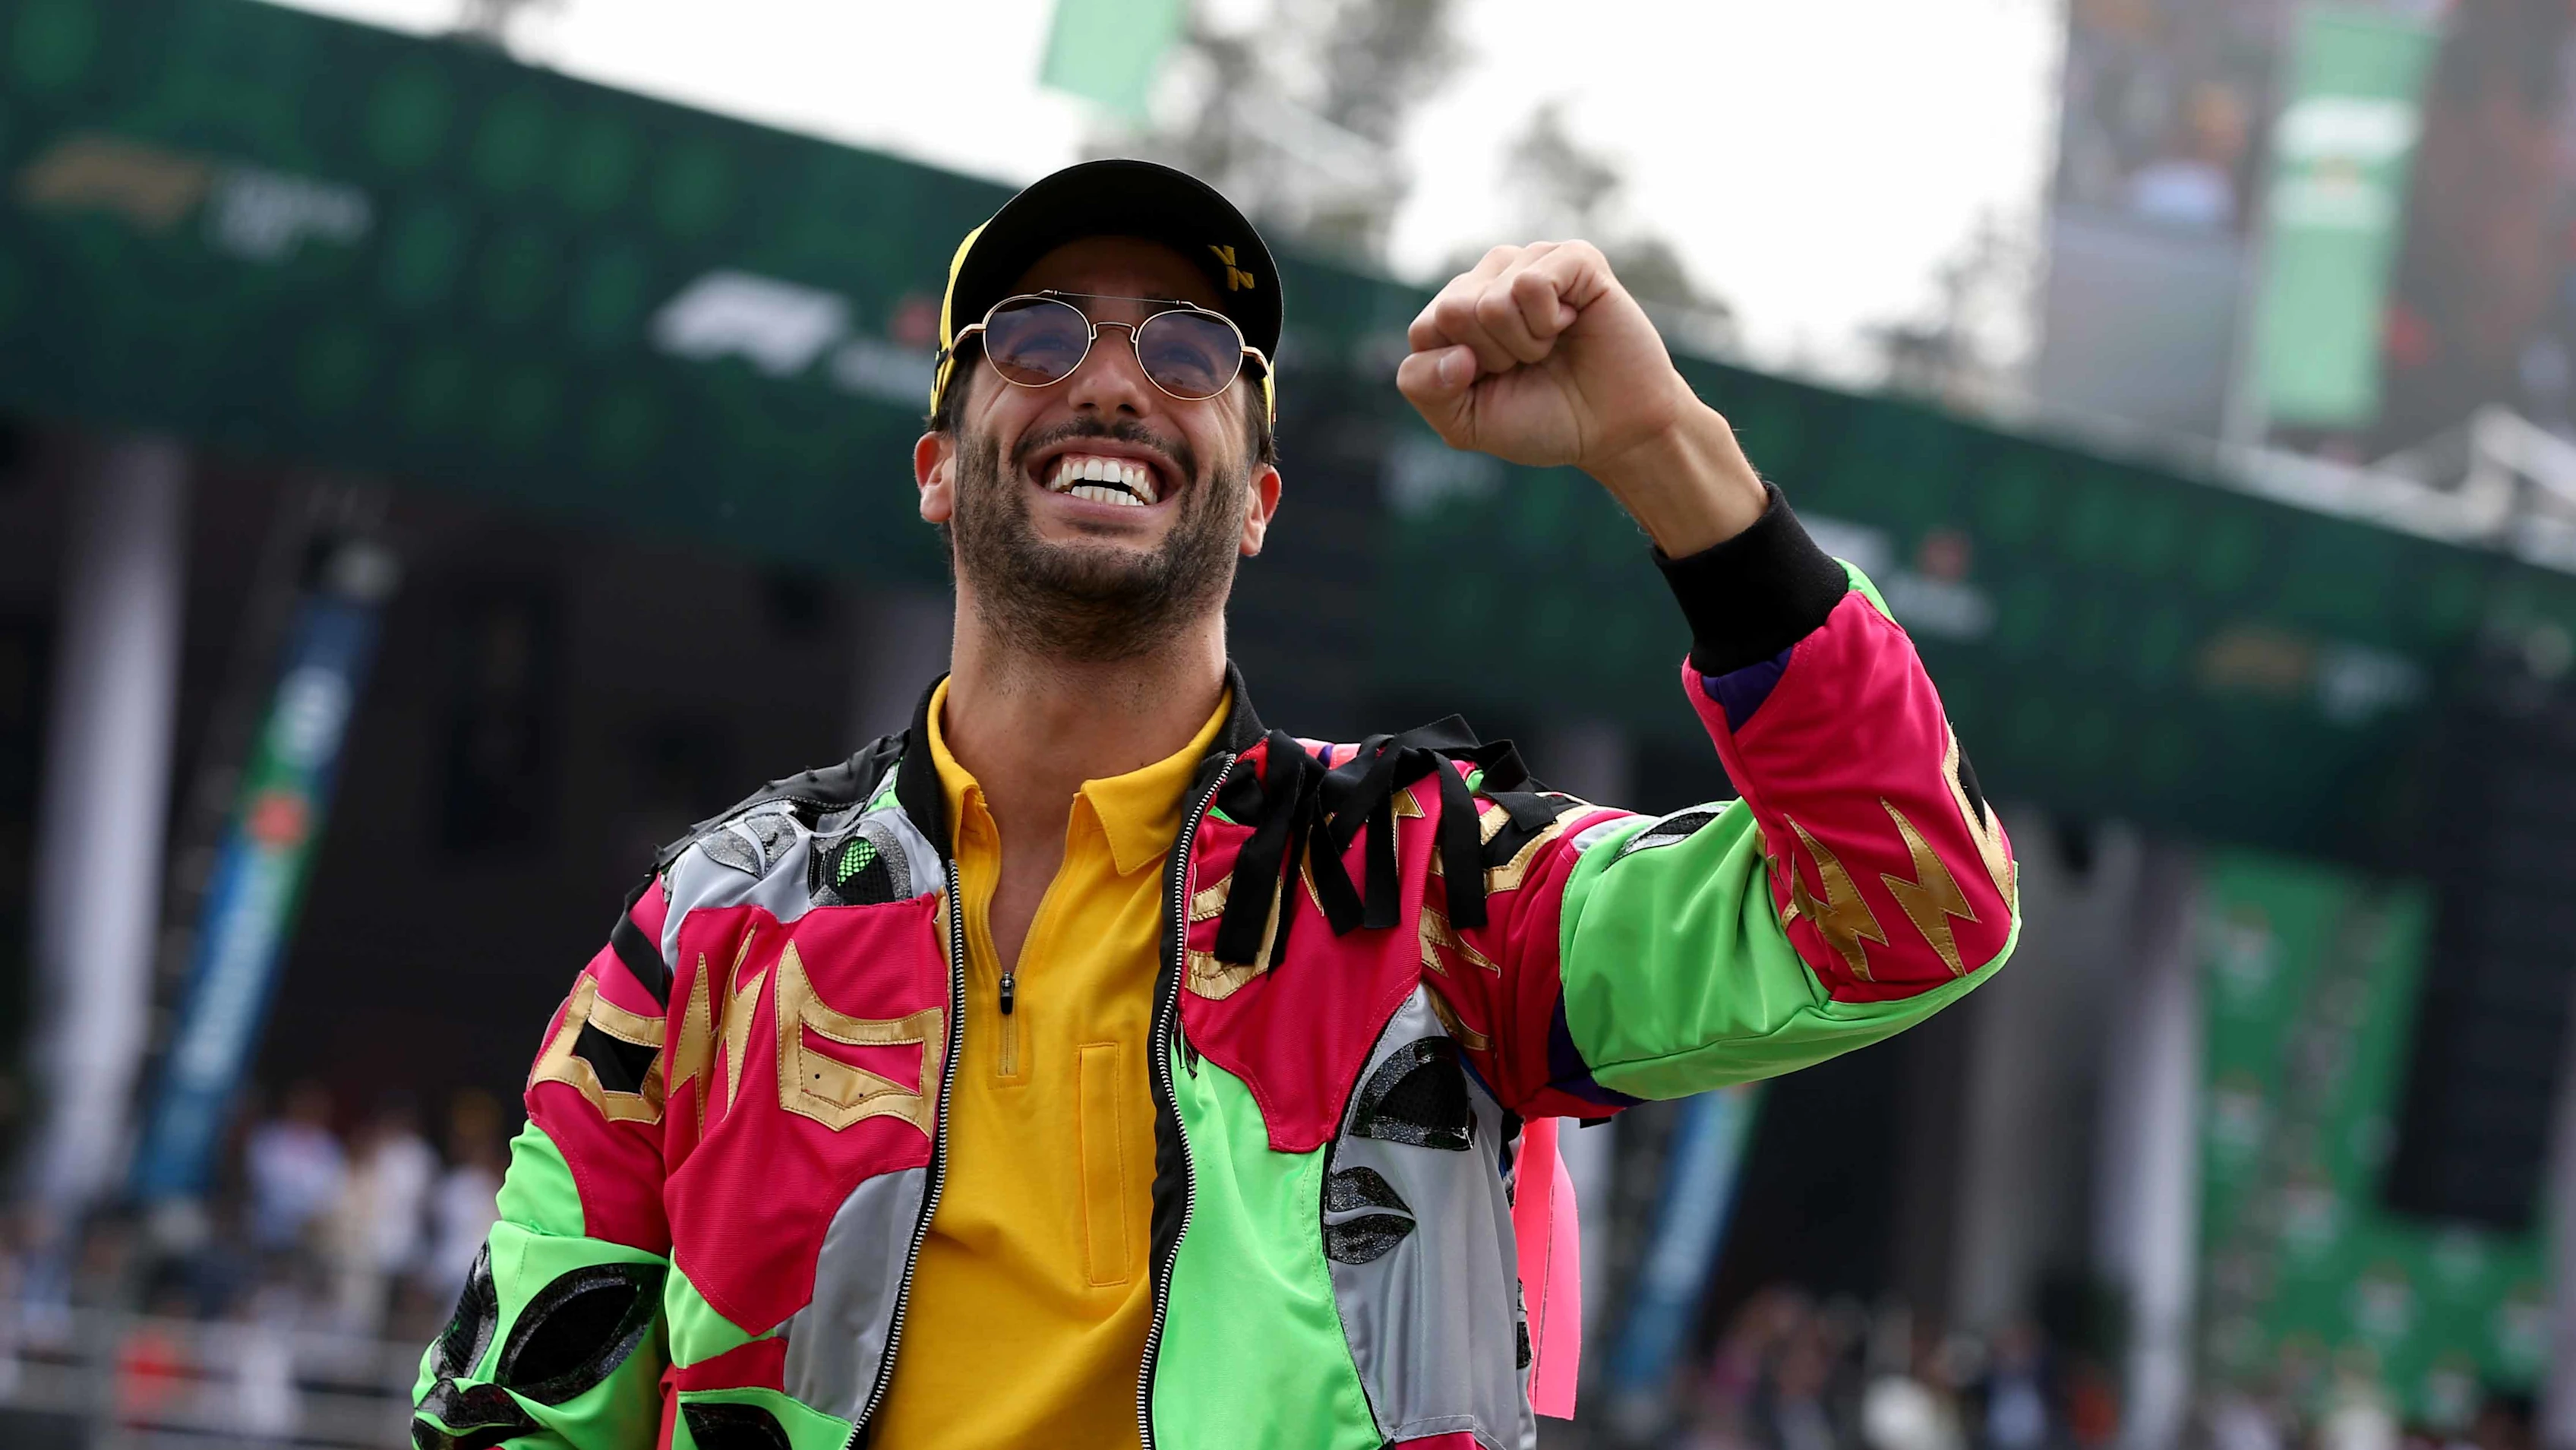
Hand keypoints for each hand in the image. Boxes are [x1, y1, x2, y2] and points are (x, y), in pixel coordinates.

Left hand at [1397, 241, 1766, 554]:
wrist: (1614, 429)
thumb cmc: (1541, 419)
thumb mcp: (1465, 422)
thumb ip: (1424, 388)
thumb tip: (1453, 351)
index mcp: (1455, 313)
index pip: (1424, 330)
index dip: (1458, 374)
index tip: (1494, 383)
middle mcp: (1489, 278)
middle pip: (1454, 311)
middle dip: (1493, 357)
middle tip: (1528, 364)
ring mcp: (1531, 262)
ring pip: (1492, 301)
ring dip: (1524, 343)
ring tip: (1550, 346)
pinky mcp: (1573, 258)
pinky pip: (1532, 283)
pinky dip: (1548, 321)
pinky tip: (1570, 323)